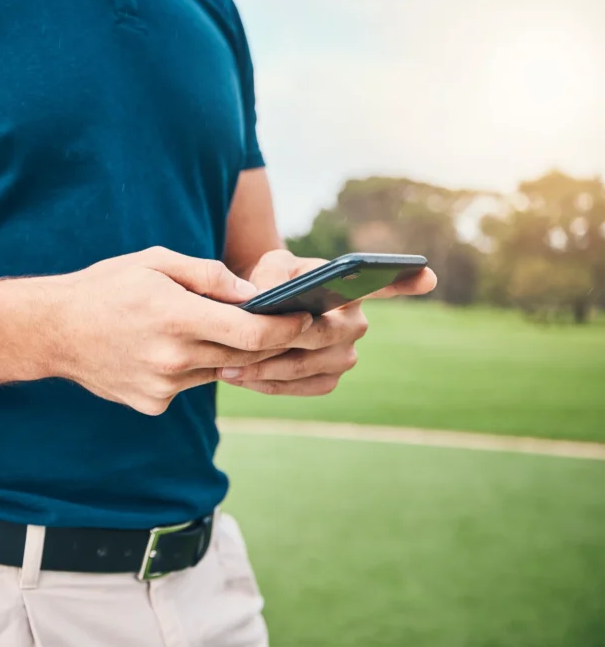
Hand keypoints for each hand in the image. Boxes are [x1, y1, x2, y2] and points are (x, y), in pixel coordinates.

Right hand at [51, 247, 314, 414]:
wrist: (53, 331)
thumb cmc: (105, 288)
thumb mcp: (156, 262)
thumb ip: (208, 276)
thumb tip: (251, 292)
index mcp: (177, 317)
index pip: (253, 332)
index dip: (288, 327)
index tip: (307, 318)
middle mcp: (174, 358)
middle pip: (244, 355)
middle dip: (268, 340)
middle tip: (286, 323)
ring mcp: (163, 387)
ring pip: (219, 370)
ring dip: (228, 352)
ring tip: (215, 327)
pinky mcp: (153, 403)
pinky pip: (191, 383)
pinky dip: (193, 366)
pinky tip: (169, 348)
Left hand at [220, 250, 436, 395]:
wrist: (262, 310)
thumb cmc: (271, 282)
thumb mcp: (270, 267)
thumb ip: (273, 275)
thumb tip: (271, 295)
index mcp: (351, 291)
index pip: (384, 286)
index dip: (406, 282)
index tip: (428, 275)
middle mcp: (357, 325)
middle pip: (322, 338)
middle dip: (279, 343)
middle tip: (239, 346)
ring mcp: (346, 356)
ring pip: (308, 368)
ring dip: (266, 369)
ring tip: (227, 366)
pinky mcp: (329, 380)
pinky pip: (300, 388)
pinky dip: (270, 384)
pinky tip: (241, 377)